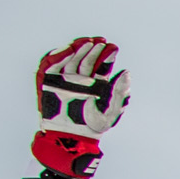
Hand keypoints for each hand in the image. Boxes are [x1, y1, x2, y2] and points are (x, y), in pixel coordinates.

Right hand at [33, 37, 127, 178]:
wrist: (72, 136)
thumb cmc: (94, 125)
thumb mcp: (111, 109)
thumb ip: (119, 91)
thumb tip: (127, 73)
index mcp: (98, 85)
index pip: (102, 65)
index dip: (107, 55)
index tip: (112, 46)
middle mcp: (82, 80)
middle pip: (87, 60)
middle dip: (93, 50)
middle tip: (99, 42)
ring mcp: (67, 80)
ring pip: (72, 60)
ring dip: (78, 50)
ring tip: (87, 42)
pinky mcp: (52, 82)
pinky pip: (54, 66)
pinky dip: (60, 56)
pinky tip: (69, 49)